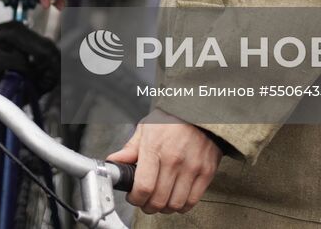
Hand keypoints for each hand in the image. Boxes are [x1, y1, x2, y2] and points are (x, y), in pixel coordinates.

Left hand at [107, 113, 221, 214]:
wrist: (202, 111)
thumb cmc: (172, 118)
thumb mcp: (146, 127)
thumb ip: (130, 148)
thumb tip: (114, 162)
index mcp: (155, 147)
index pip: (143, 186)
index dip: (135, 198)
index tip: (133, 197)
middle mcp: (174, 159)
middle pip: (158, 199)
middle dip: (147, 206)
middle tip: (145, 201)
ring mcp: (192, 167)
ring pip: (175, 204)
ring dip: (164, 208)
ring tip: (160, 201)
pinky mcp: (206, 172)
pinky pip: (192, 200)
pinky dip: (182, 206)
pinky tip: (175, 198)